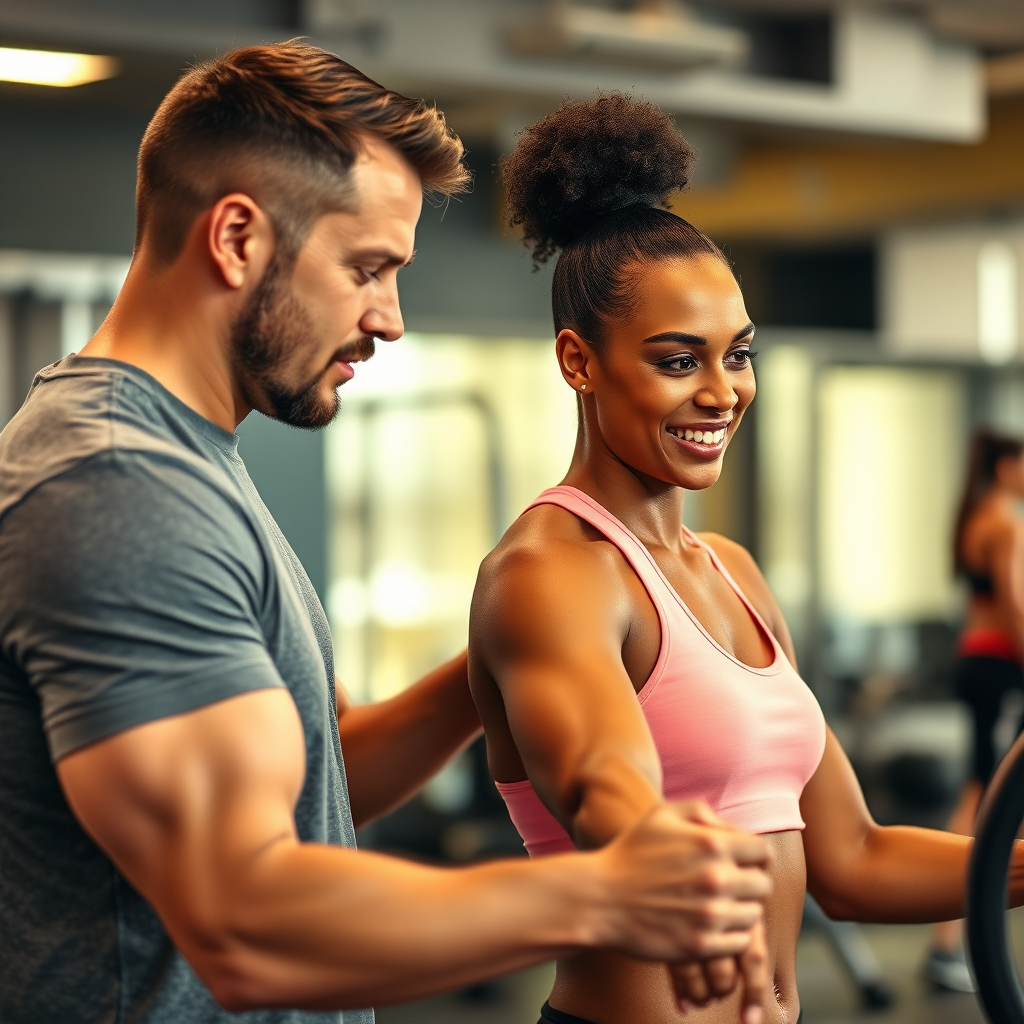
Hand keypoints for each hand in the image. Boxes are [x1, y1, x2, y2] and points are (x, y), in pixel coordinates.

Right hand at [592, 801, 771, 1016]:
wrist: (600, 898)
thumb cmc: (631, 853)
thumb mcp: (662, 814)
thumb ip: (702, 812)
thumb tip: (732, 830)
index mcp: (712, 843)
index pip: (763, 852)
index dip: (755, 856)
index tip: (744, 862)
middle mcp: (717, 878)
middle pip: (764, 885)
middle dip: (750, 883)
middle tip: (729, 885)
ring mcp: (710, 914)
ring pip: (754, 916)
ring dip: (740, 910)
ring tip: (716, 904)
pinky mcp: (701, 944)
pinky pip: (739, 943)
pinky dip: (729, 935)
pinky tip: (708, 924)